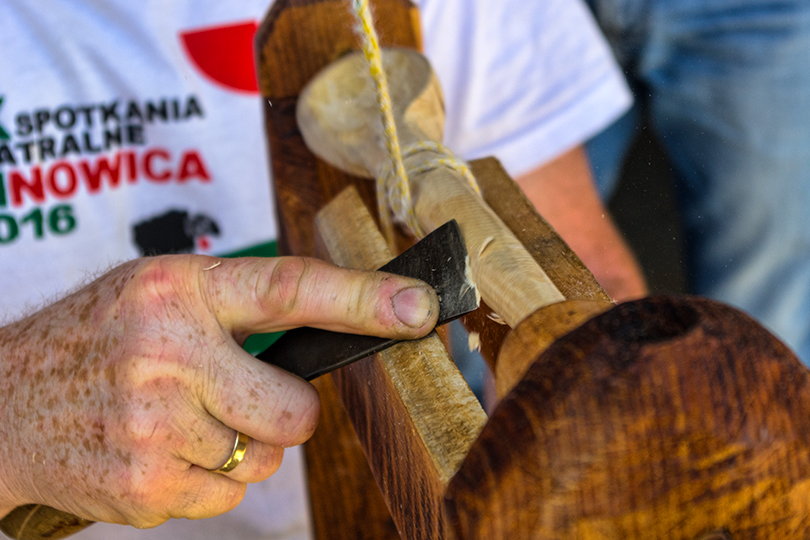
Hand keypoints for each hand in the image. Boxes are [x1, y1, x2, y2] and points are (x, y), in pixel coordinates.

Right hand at [0, 255, 437, 526]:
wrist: (5, 400)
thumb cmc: (98, 337)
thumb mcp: (162, 291)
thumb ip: (241, 307)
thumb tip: (342, 328)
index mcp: (180, 289)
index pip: (290, 289)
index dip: (364, 300)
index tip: (420, 308)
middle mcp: (167, 352)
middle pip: (296, 411)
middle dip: (286, 414)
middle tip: (240, 396)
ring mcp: (153, 425)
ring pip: (264, 459)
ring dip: (238, 446)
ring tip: (177, 417)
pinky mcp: (144, 485)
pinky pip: (227, 496)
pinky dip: (207, 479)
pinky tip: (158, 449)